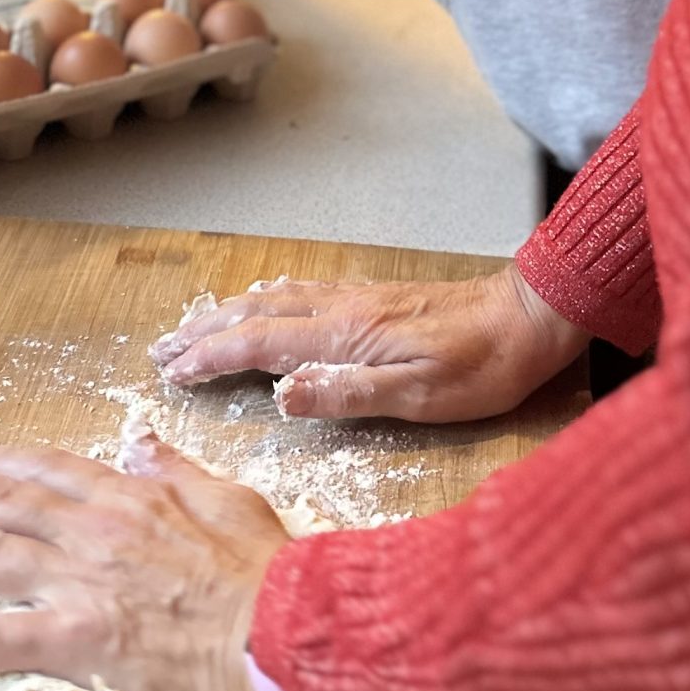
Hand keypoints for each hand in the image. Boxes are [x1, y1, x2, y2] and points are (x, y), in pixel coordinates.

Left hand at [0, 430, 287, 690]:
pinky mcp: (72, 642)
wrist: (282, 639)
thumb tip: (141, 442)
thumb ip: (180, 472)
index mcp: (134, 498)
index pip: (52, 471)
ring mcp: (78, 586)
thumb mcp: (233, 500)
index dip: (3, 465)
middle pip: (5, 504)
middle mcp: (94, 533)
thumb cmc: (270, 578)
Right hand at [150, 264, 586, 422]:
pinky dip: (264, 301)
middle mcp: (343, 309)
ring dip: (228, 314)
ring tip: (193, 327)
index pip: (260, 345)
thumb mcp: (421, 396)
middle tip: (159, 351)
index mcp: (346, 335)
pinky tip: (262, 304)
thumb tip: (281, 396)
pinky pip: (300, 294)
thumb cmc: (483, 366)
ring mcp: (357, 300)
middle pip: (255, 315)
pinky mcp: (375, 300)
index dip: (211, 358)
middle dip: (204, 332)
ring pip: (275, 300)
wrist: (530, 318)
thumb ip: (349, 393)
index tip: (172, 373)